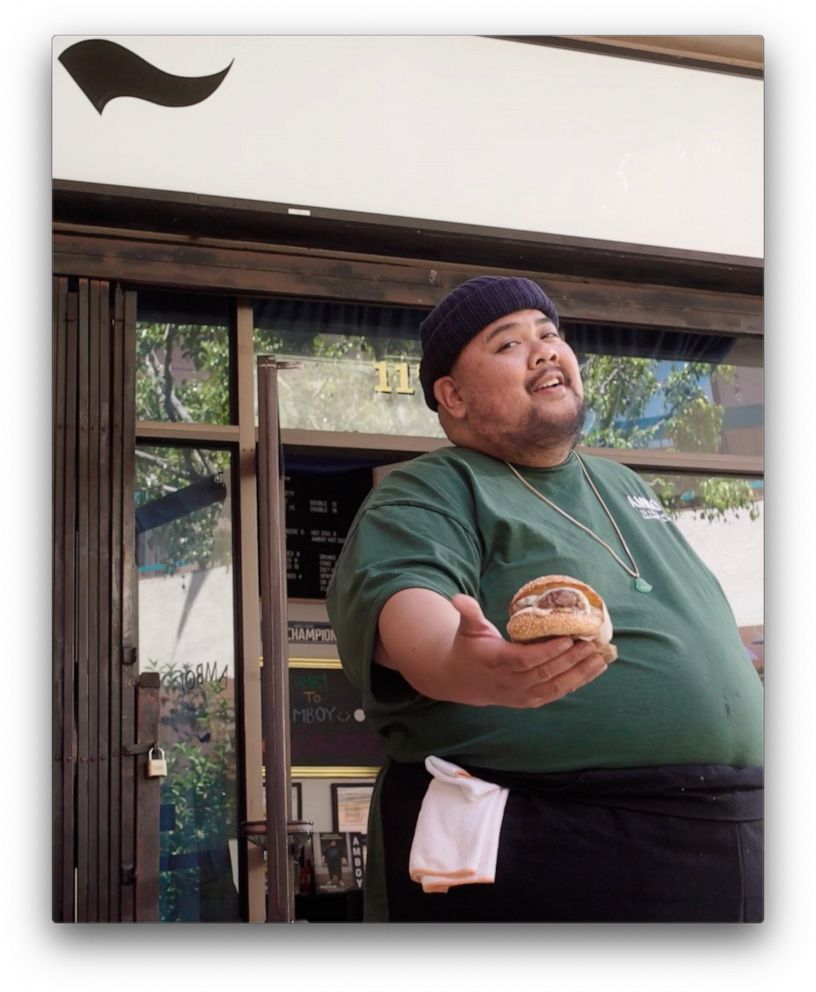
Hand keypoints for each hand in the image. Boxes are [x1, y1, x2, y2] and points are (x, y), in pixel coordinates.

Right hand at [376, 588, 609, 708]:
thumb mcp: (467, 628)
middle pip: (546, 672)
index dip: (548, 652)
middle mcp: (511, 683)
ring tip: (602, 656)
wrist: (463, 680)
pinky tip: (595, 669)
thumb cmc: (468, 647)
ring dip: (581, 672)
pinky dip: (579, 682)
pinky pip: (558, 692)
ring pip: (556, 685)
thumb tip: (459, 597)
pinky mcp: (532, 700)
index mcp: (497, 662)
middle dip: (572, 659)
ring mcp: (522, 695)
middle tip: (592, 642)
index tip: (568, 638)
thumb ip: (468, 612)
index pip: (526, 660)